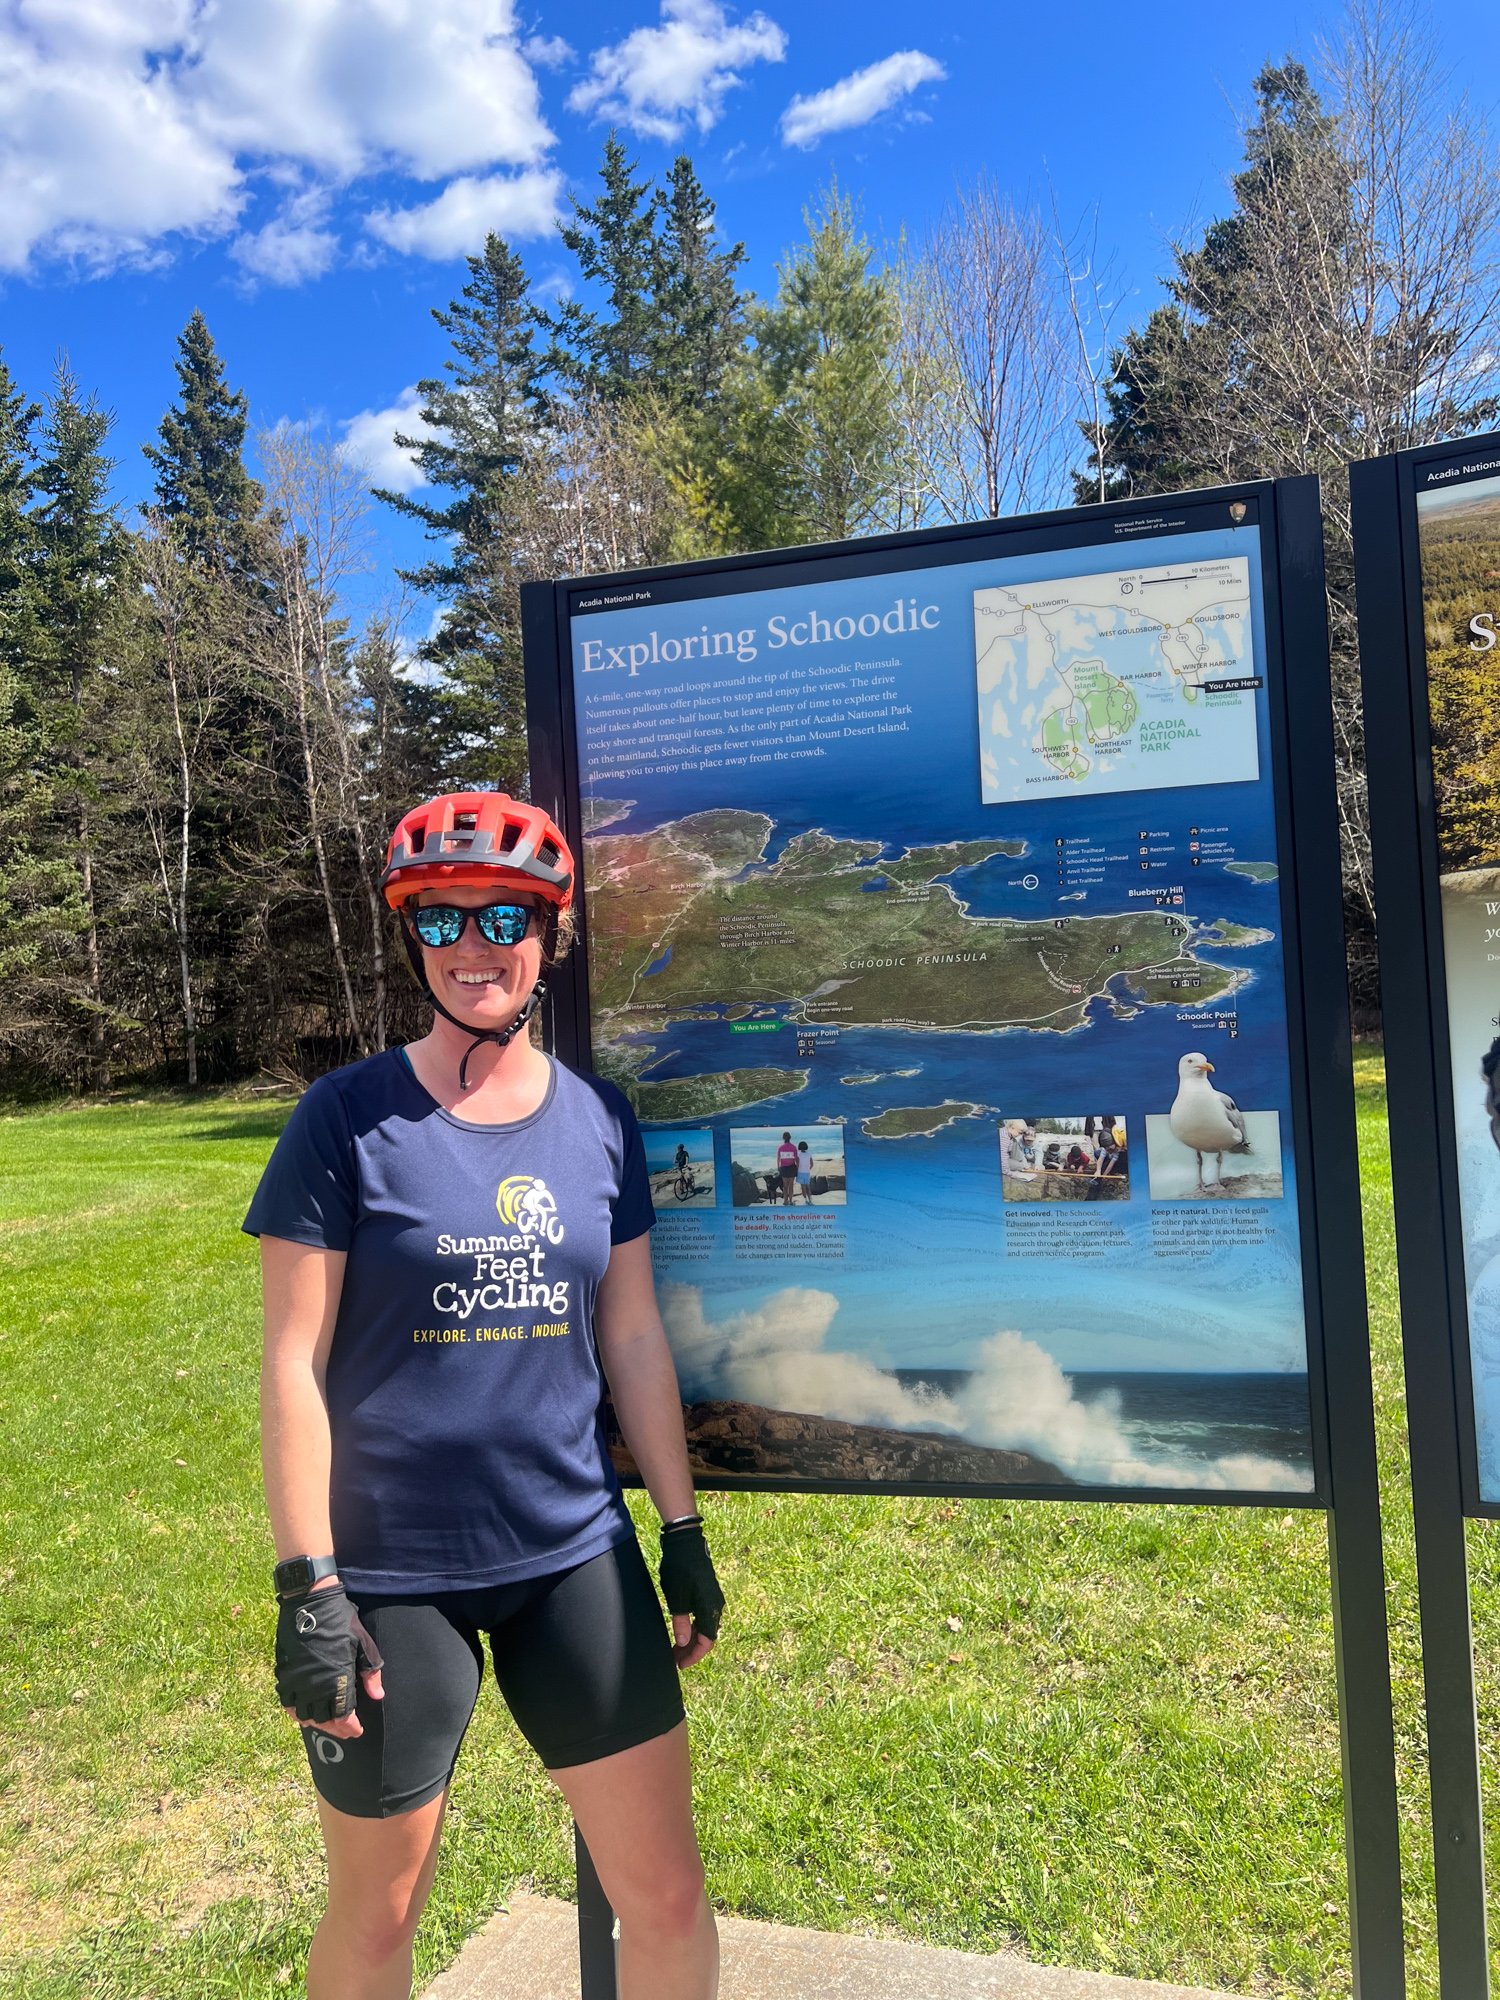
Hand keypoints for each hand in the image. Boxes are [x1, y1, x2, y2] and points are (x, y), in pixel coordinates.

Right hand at [274, 1580, 383, 1739]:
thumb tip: (378, 1695)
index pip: (343, 1715)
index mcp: (337, 1679)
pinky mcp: (285, 1674)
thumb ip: (371, 1672)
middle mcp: (316, 1686)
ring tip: (326, 1722)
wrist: (310, 1602)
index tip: (357, 1731)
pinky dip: (296, 1713)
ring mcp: (298, 1681)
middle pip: (324, 1719)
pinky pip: (287, 1703)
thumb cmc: (341, 1621)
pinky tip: (304, 1713)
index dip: (350, 1727)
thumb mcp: (363, 1643)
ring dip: (317, 1723)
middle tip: (345, 1731)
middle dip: (336, 1728)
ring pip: (304, 1715)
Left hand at [658, 1521, 722, 1669]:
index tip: (679, 1664)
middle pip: (706, 1636)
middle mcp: (714, 1605)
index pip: (707, 1642)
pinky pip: (702, 1616)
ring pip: (704, 1627)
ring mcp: (711, 1598)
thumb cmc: (679, 1568)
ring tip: (675, 1648)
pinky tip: (681, 1629)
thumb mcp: (676, 1598)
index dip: (694, 1656)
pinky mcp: (706, 1591)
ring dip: (691, 1639)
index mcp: (709, 1608)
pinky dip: (692, 1627)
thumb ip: (680, 1622)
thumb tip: (683, 1643)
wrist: (685, 1541)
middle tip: (674, 1659)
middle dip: (691, 1651)